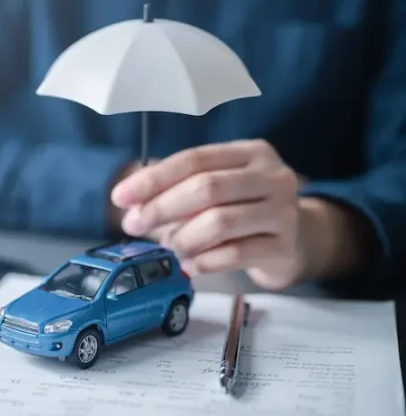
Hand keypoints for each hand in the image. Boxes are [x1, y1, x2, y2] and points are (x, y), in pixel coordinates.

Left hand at [110, 139, 304, 289]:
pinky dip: (205, 262)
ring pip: (220, 222)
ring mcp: (283, 211)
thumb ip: (179, 191)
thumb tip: (131, 205)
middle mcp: (272, 176)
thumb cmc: (244, 209)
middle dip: (161, 208)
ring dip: (183, 238)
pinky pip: (235, 254)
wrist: (298, 241)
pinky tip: (190, 265)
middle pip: (206, 188)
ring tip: (170, 248)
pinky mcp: (285, 247)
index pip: (194, 159)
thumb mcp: (218, 190)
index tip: (120, 197)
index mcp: (250, 153)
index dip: (153, 178)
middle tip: (133, 225)